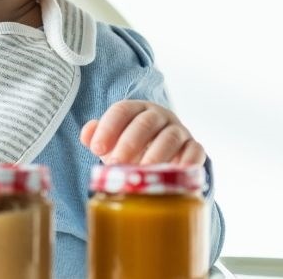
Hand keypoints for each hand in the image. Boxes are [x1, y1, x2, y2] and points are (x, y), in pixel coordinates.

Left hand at [79, 100, 204, 165]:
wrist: (164, 156)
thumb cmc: (132, 147)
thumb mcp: (112, 141)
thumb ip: (97, 136)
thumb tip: (87, 135)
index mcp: (136, 110)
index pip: (122, 110)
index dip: (108, 128)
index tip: (96, 149)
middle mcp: (159, 116)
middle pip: (145, 123)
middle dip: (129, 143)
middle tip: (116, 163)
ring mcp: (179, 130)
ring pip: (170, 137)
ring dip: (155, 155)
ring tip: (143, 172)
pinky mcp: (194, 147)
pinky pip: (195, 151)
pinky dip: (188, 161)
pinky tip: (176, 173)